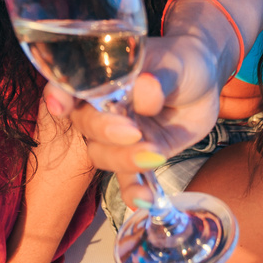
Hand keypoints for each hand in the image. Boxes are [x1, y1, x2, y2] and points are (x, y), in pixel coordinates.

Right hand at [44, 35, 221, 201]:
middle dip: (104, 131)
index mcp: (100, 76)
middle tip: (134, 130)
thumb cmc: (180, 62)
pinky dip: (133, 191)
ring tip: (154, 154)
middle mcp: (100, 108)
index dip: (59, 95)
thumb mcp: (174, 63)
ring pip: (103, 154)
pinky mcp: (136, 156)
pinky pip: (128, 179)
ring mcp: (117, 136)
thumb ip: (158, 78)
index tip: (60, 106)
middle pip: (85, 124)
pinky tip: (144, 200)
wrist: (203, 84)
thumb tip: (146, 90)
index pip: (69, 84)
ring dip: (124, 159)